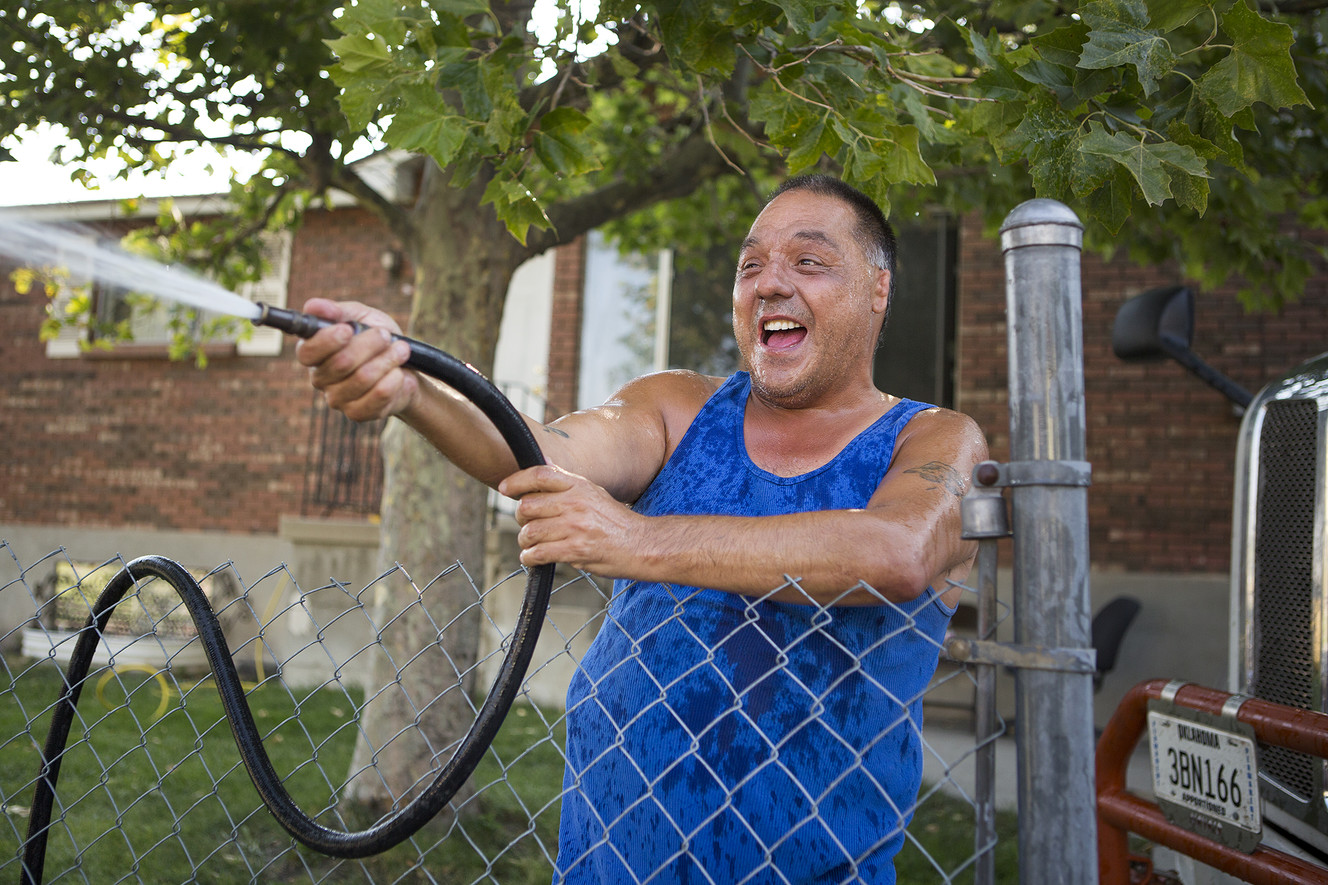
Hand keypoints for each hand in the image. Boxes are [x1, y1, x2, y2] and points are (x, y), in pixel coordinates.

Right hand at [295, 298, 416, 421]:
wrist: (406, 368)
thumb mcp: (362, 317)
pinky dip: (394, 379)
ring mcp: (337, 399)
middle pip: (341, 363)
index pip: (307, 351)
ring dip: (387, 359)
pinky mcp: (357, 413)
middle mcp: (320, 378)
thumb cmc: (378, 340)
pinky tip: (399, 373)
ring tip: (400, 351)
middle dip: (370, 344)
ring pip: (363, 378)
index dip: (327, 340)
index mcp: (314, 352)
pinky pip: (378, 396)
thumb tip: (314, 306)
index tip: (348, 329)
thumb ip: (338, 311)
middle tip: (386, 336)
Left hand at [499, 465, 643, 575]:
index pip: (540, 475)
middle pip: (528, 506)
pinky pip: (538, 553)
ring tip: (531, 545)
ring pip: (530, 532)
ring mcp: (575, 527)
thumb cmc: (616, 522)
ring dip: (525, 541)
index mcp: (579, 486)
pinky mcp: (575, 550)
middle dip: (521, 518)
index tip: (504, 488)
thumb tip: (544, 467)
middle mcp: (575, 503)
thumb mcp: (594, 494)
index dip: (517, 480)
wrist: (641, 545)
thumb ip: (567, 484)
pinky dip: (529, 557)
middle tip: (527, 525)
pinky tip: (533, 558)